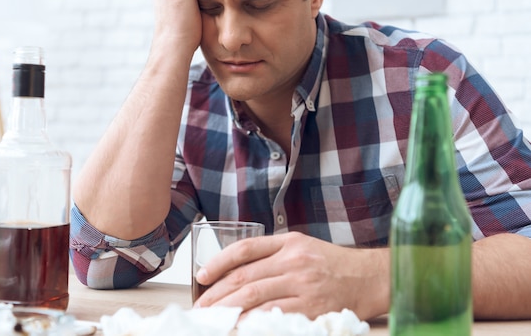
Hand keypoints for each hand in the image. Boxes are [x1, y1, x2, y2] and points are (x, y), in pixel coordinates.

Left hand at [194, 231, 389, 319]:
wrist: (369, 278)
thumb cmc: (331, 263)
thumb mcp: (302, 246)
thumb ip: (272, 252)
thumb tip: (236, 270)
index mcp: (288, 242)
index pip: (244, 249)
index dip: (218, 262)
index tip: (201, 275)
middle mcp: (293, 261)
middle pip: (245, 277)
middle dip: (217, 293)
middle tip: (201, 307)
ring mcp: (302, 284)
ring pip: (254, 297)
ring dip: (228, 309)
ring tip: (213, 318)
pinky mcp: (311, 307)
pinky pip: (273, 315)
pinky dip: (252, 322)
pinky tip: (239, 326)